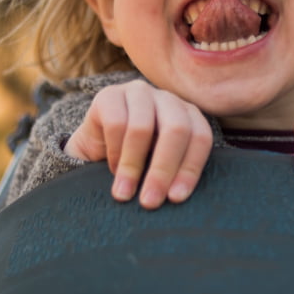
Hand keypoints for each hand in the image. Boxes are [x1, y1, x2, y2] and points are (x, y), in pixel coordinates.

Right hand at [64, 80, 213, 208]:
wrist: (94, 153)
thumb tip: (176, 198)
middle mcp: (167, 100)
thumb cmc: (135, 163)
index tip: (175, 198)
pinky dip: (114, 152)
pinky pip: (115, 123)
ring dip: (132, 166)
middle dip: (163, 169)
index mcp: (188, 116)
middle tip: (150, 201)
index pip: (200, 137)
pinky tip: (112, 168)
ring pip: (142, 127)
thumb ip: (174, 175)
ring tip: (125, 192)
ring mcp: (139, 93)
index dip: (190, 168)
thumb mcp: (159, 168)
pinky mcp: (109, 95)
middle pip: (176, 128)